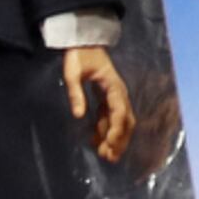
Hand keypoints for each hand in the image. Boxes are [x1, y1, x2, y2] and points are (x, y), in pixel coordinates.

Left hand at [61, 44, 133, 162]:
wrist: (83, 41)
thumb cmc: (79, 55)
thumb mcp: (73, 72)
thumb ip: (76, 92)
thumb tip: (78, 115)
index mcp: (114, 86)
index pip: (120, 112)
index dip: (116, 130)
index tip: (109, 144)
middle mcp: (118, 93)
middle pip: (125, 120)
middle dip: (119, 140)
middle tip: (109, 157)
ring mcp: (113, 96)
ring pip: (120, 121)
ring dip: (114, 138)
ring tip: (105, 155)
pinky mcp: (106, 97)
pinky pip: (109, 117)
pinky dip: (105, 130)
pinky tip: (96, 142)